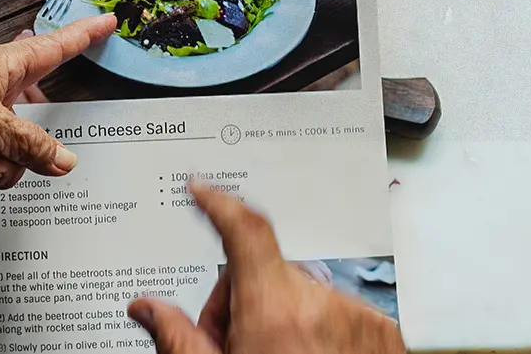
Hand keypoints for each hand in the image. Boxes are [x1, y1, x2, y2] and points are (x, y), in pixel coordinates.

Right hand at [127, 184, 402, 353]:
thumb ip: (177, 336)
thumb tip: (146, 308)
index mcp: (274, 309)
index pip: (243, 231)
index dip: (218, 204)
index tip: (203, 192)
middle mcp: (322, 305)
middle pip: (266, 275)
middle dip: (241, 303)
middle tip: (229, 345)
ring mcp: (358, 319)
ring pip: (304, 298)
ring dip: (283, 322)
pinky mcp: (384, 335)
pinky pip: (340, 316)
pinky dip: (320, 335)